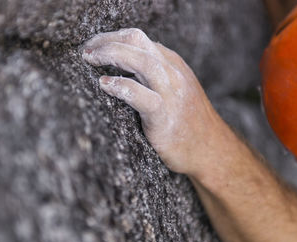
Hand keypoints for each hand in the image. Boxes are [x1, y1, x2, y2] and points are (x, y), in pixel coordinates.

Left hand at [82, 28, 227, 174]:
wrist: (210, 150)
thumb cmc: (186, 121)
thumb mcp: (174, 88)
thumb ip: (155, 74)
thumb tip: (125, 63)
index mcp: (172, 64)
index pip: (139, 38)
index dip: (112, 37)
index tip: (93, 45)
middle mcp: (173, 73)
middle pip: (138, 42)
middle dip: (107, 41)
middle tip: (86, 51)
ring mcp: (171, 94)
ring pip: (141, 62)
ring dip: (111, 55)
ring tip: (90, 59)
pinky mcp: (165, 117)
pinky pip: (141, 96)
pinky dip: (121, 86)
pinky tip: (105, 84)